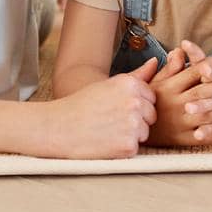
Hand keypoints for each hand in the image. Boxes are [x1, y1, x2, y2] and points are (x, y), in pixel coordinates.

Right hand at [41, 57, 158, 158]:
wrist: (56, 128)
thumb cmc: (80, 106)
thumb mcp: (108, 85)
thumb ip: (136, 76)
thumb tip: (155, 62)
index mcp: (130, 84)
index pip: (151, 98)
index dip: (136, 106)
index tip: (118, 109)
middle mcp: (134, 102)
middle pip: (151, 116)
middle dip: (137, 121)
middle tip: (111, 122)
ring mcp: (133, 124)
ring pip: (144, 133)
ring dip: (131, 135)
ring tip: (107, 132)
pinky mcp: (128, 145)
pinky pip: (134, 148)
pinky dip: (122, 149)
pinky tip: (105, 143)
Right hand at [149, 40, 211, 145]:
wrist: (136, 130)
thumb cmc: (147, 103)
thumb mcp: (153, 84)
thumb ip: (168, 69)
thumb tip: (179, 51)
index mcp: (167, 89)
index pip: (190, 74)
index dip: (207, 65)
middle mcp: (173, 106)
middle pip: (199, 94)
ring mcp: (179, 124)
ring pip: (204, 117)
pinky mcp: (182, 139)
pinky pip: (204, 138)